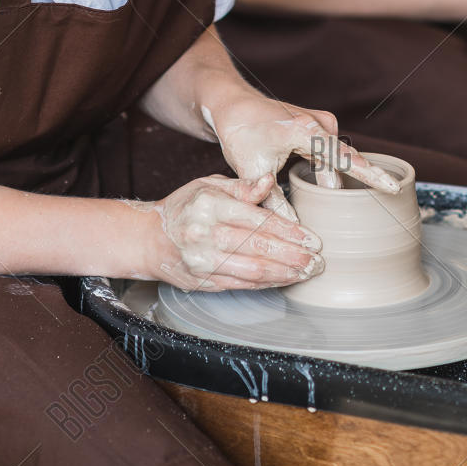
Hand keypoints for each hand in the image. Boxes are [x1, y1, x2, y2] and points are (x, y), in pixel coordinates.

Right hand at [147, 173, 324, 291]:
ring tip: (307, 272)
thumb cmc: (184, 207)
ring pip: (252, 271)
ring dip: (285, 274)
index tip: (312, 239)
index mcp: (210, 205)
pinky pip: (242, 284)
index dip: (289, 231)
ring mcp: (203, 261)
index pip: (258, 220)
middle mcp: (205, 234)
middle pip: (259, 247)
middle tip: (318, 260)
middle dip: (293, 256)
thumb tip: (270, 181)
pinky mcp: (203, 281)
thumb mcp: (209, 186)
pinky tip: (285, 279)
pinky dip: (267, 284)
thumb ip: (242, 186)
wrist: (148, 239)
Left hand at [202, 92, 399, 217]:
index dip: (372, 176)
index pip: (349, 158)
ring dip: (322, 181)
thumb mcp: (253, 171)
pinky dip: (318, 171)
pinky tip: (303, 181)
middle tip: (331, 214)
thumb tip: (294, 230)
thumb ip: (274, 202)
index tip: (395, 186)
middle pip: (339, 167)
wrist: (231, 104)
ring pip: (331, 163)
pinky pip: (326, 155)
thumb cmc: (241, 132)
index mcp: (311, 132)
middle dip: (333, 191)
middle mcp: (322, 124)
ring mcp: (321, 124)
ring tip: (305, 192)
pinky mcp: (317, 128)